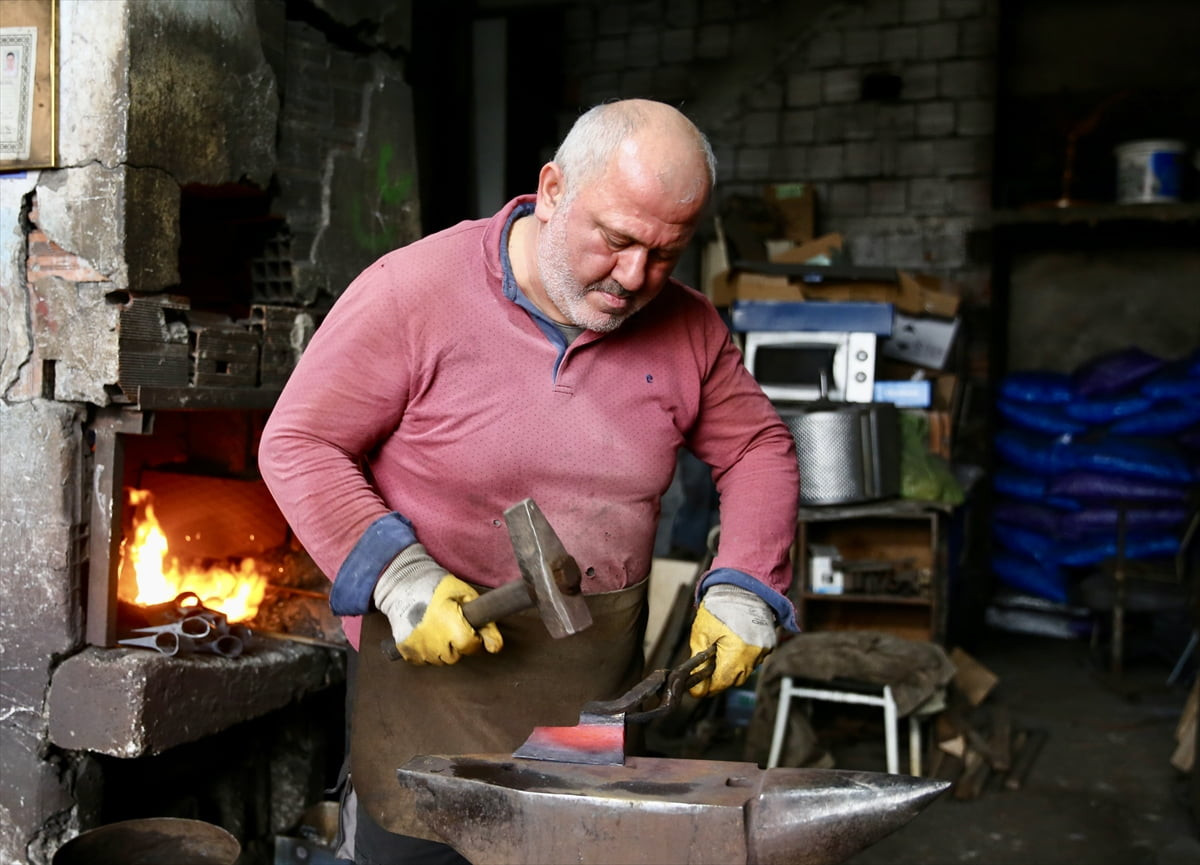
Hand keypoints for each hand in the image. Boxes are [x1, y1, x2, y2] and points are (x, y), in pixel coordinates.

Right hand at [373, 543, 503, 664]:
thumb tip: (495, 648)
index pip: (470, 647)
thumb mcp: (468, 598)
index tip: (469, 628)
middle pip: (454, 657)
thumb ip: (486, 624)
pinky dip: (426, 651)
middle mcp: (434, 642)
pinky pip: (422, 660)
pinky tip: (426, 634)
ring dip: (441, 649)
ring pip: (438, 660)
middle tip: (451, 625)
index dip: (474, 639)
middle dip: (457, 644)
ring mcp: (418, 647)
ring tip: (438, 628)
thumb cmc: (440, 588)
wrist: (406, 584)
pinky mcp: (406, 650)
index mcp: (451, 627)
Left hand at [687, 584, 775, 696]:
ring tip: (720, 653)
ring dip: (732, 667)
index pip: (721, 683)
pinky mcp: (769, 643)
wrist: (742, 585)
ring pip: (745, 670)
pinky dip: (744, 657)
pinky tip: (734, 645)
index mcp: (737, 654)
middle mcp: (754, 655)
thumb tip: (695, 680)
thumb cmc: (720, 606)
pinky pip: (755, 658)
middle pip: (735, 679)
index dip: (706, 688)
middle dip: (719, 678)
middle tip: (705, 671)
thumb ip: (699, 660)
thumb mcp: (702, 633)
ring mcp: (764, 650)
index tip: (696, 689)